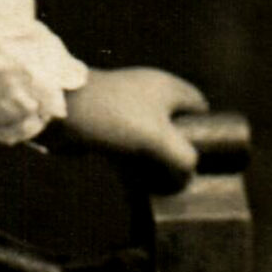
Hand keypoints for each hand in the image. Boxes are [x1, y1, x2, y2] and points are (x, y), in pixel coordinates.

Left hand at [62, 67, 208, 175]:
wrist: (61, 112)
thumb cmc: (116, 118)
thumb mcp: (160, 140)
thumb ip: (183, 159)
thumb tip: (188, 176)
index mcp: (168, 87)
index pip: (200, 106)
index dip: (208, 129)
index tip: (210, 155)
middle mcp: (149, 93)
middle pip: (175, 124)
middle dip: (180, 149)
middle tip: (186, 174)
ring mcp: (125, 108)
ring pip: (149, 137)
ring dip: (155, 159)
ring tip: (164, 184)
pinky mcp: (105, 124)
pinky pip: (127, 145)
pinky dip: (133, 162)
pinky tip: (137, 184)